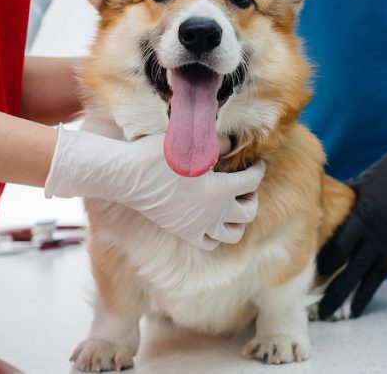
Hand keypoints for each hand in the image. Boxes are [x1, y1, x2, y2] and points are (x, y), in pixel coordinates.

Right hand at [46, 127, 263, 249]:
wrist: (128, 176)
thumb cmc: (157, 155)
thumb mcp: (192, 143)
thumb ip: (217, 143)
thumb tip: (232, 145)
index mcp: (219, 190)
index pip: (252, 182)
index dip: (258, 171)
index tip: (257, 164)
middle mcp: (213, 213)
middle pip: (248, 212)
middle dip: (253, 197)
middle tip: (246, 186)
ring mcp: (199, 226)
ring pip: (233, 234)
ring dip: (239, 220)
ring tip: (233, 206)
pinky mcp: (184, 232)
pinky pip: (209, 243)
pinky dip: (217, 234)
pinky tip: (213, 220)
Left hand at [316, 131, 386, 318]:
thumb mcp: (358, 184)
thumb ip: (341, 200)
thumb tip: (317, 200)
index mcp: (359, 220)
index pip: (336, 251)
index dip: (323, 267)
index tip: (311, 279)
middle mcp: (376, 236)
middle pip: (352, 272)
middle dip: (336, 294)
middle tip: (324, 312)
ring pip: (376, 278)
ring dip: (363, 297)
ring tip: (353, 314)